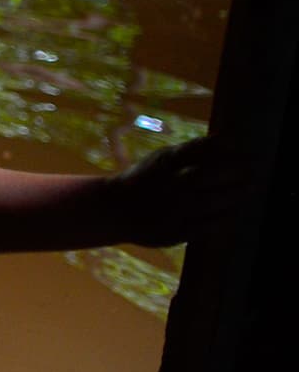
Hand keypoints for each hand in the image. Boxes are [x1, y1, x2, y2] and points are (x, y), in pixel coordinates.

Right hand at [110, 132, 251, 246]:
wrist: (114, 210)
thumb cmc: (145, 179)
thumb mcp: (161, 160)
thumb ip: (191, 153)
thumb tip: (229, 140)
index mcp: (161, 164)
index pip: (194, 150)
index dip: (219, 146)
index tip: (240, 142)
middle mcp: (166, 185)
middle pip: (206, 176)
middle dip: (234, 171)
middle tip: (256, 168)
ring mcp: (170, 209)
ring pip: (210, 201)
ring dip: (235, 195)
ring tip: (252, 188)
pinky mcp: (173, 231)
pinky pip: (205, 225)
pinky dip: (224, 218)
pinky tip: (236, 212)